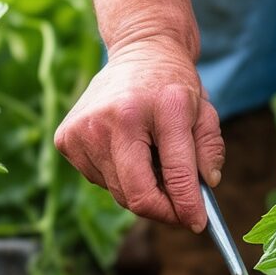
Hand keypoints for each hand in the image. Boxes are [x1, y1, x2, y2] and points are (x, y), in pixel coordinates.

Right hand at [54, 38, 223, 230]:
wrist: (139, 51)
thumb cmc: (175, 87)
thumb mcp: (205, 113)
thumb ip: (209, 151)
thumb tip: (204, 189)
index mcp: (161, 108)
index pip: (175, 174)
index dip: (187, 206)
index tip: (197, 223)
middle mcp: (115, 118)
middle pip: (138, 194)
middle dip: (164, 211)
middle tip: (181, 212)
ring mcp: (85, 129)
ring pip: (119, 193)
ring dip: (142, 191)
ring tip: (154, 162)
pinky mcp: (66, 139)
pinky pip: (100, 181)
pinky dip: (119, 178)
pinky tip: (129, 150)